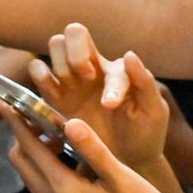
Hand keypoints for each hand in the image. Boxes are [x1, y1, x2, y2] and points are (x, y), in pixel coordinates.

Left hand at [1, 109, 192, 192]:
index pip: (31, 149)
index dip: (17, 123)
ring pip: (35, 183)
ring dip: (36, 158)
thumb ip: (93, 150)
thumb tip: (69, 121)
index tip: (4, 101)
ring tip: (53, 138)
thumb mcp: (124, 179)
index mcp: (67, 192)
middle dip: (22, 138)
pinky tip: (69, 168)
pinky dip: (49, 177)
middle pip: (24, 166)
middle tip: (34, 116)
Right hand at [27, 23, 167, 170]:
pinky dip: (39, 75)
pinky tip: (53, 95)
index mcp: (116, 68)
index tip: (110, 105)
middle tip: (87, 78)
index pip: (115, 56)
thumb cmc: (145, 132)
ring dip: (60, 64)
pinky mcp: (55, 96)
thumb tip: (128, 54)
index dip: (104, 76)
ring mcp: (71, 80)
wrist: (127, 160)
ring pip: (55, 46)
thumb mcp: (154, 111)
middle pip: (72, 32)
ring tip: (72, 88)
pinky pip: (38, 71)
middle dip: (76, 53)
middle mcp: (92, 67)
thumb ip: (145, 82)